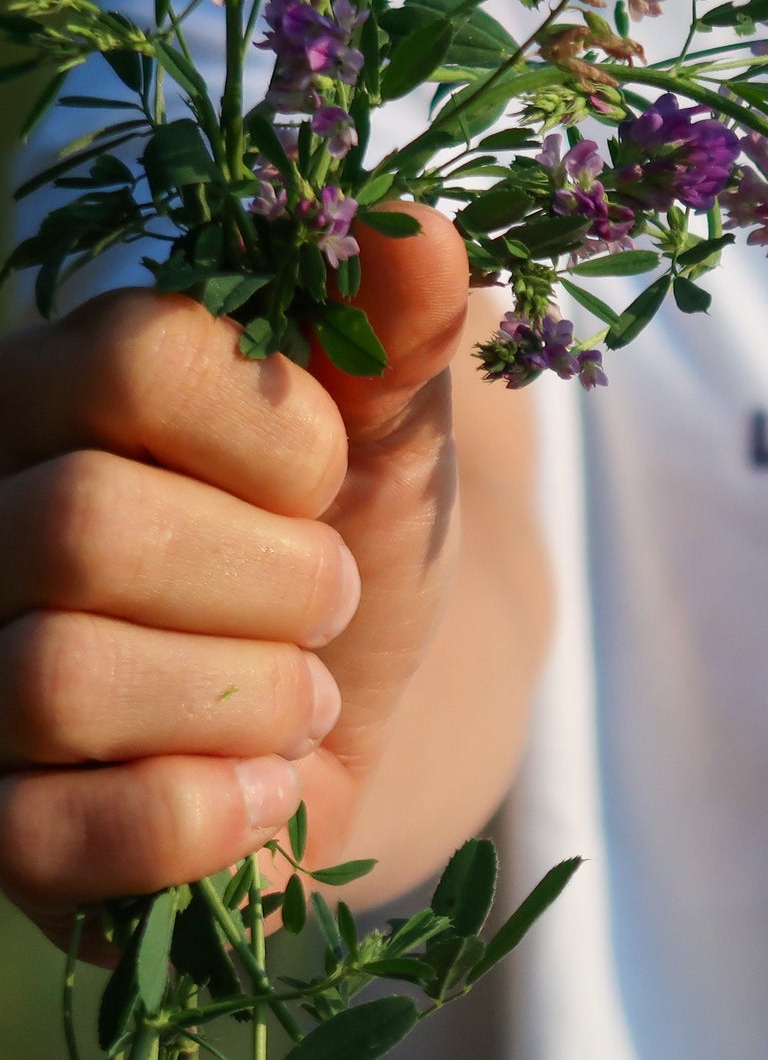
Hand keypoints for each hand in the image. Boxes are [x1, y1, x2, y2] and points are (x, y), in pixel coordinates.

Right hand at [0, 207, 470, 937]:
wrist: (358, 715)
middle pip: (84, 527)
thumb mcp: (391, 427)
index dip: (277, 433)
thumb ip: (396, 328)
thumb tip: (420, 225)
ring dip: (251, 699)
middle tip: (325, 600)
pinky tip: (259, 791)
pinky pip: (57, 835)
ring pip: (58, 677)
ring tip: (295, 695)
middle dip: (277, 580)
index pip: (129, 360)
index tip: (328, 476)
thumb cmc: (352, 538)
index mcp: (53, 389)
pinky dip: (211, 816)